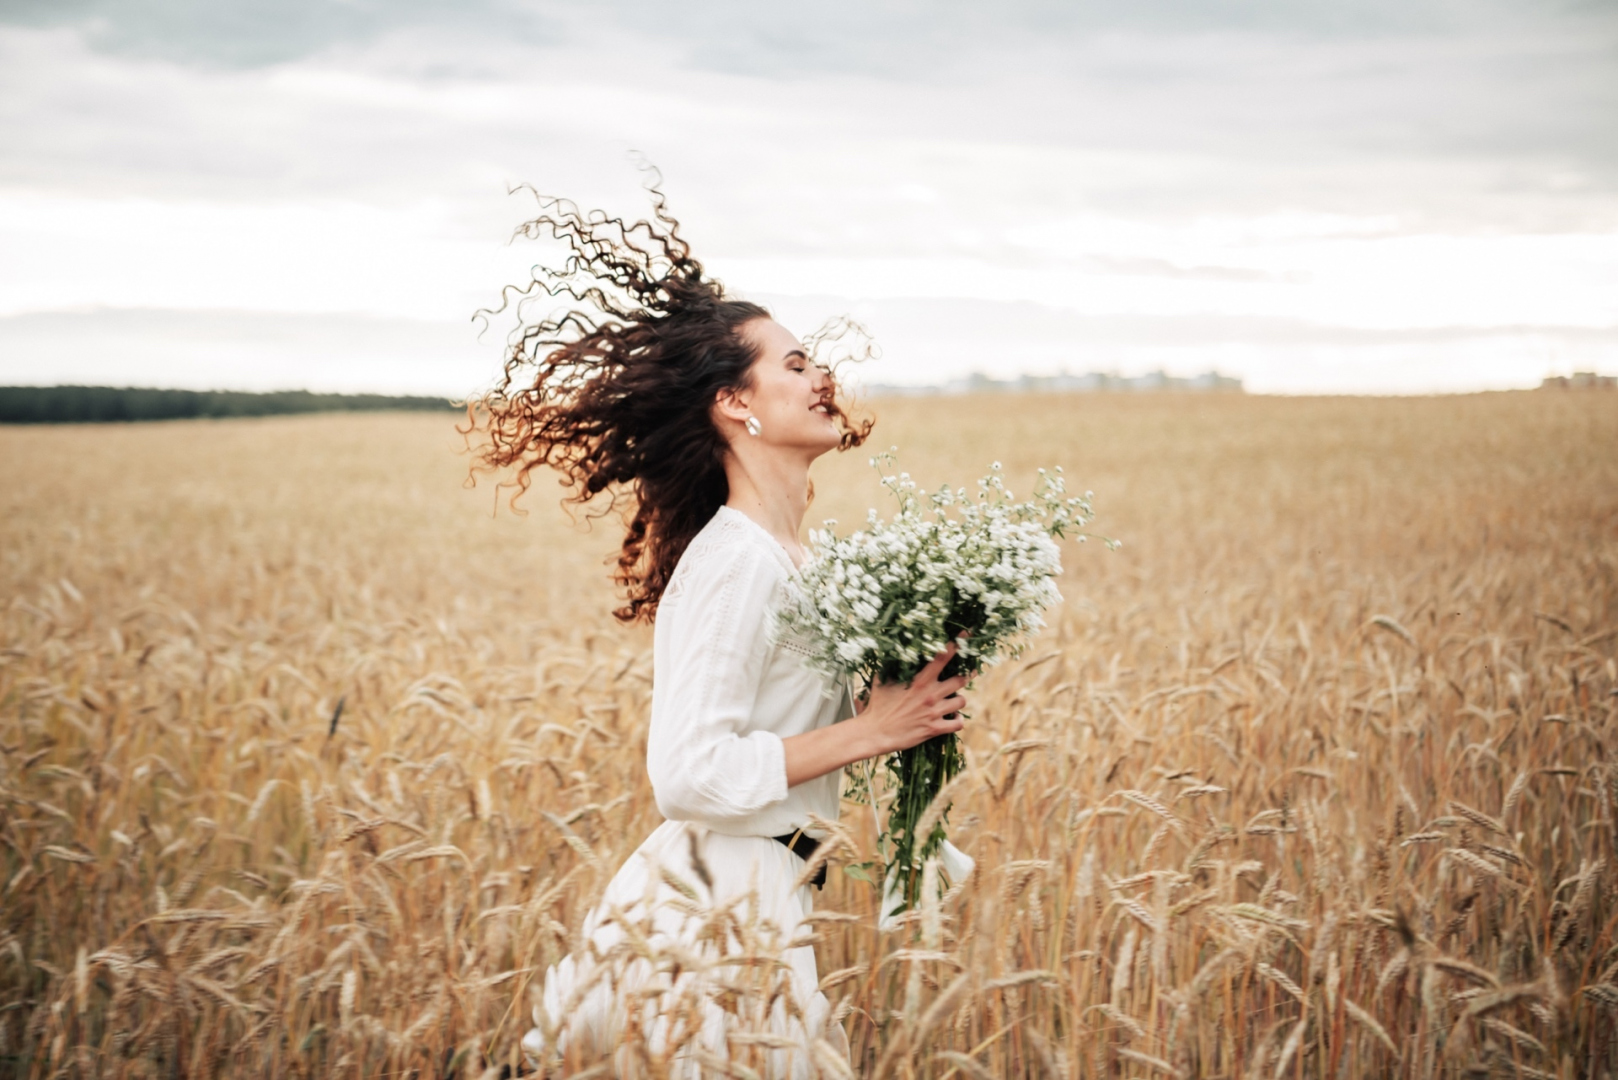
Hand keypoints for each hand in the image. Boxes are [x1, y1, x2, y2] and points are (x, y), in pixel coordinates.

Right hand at [854, 643, 969, 756]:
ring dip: (958, 699)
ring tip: (952, 699)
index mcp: (920, 680)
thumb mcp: (882, 680)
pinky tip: (952, 717)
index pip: (942, 657)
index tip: (966, 635)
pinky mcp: (934, 729)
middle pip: (961, 680)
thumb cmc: (878, 705)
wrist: (875, 732)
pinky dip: (957, 720)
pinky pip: (958, 723)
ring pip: (961, 701)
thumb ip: (892, 665)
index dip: (956, 644)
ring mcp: (934, 713)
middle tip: (965, 674)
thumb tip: (893, 650)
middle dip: (965, 676)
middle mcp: (931, 695)